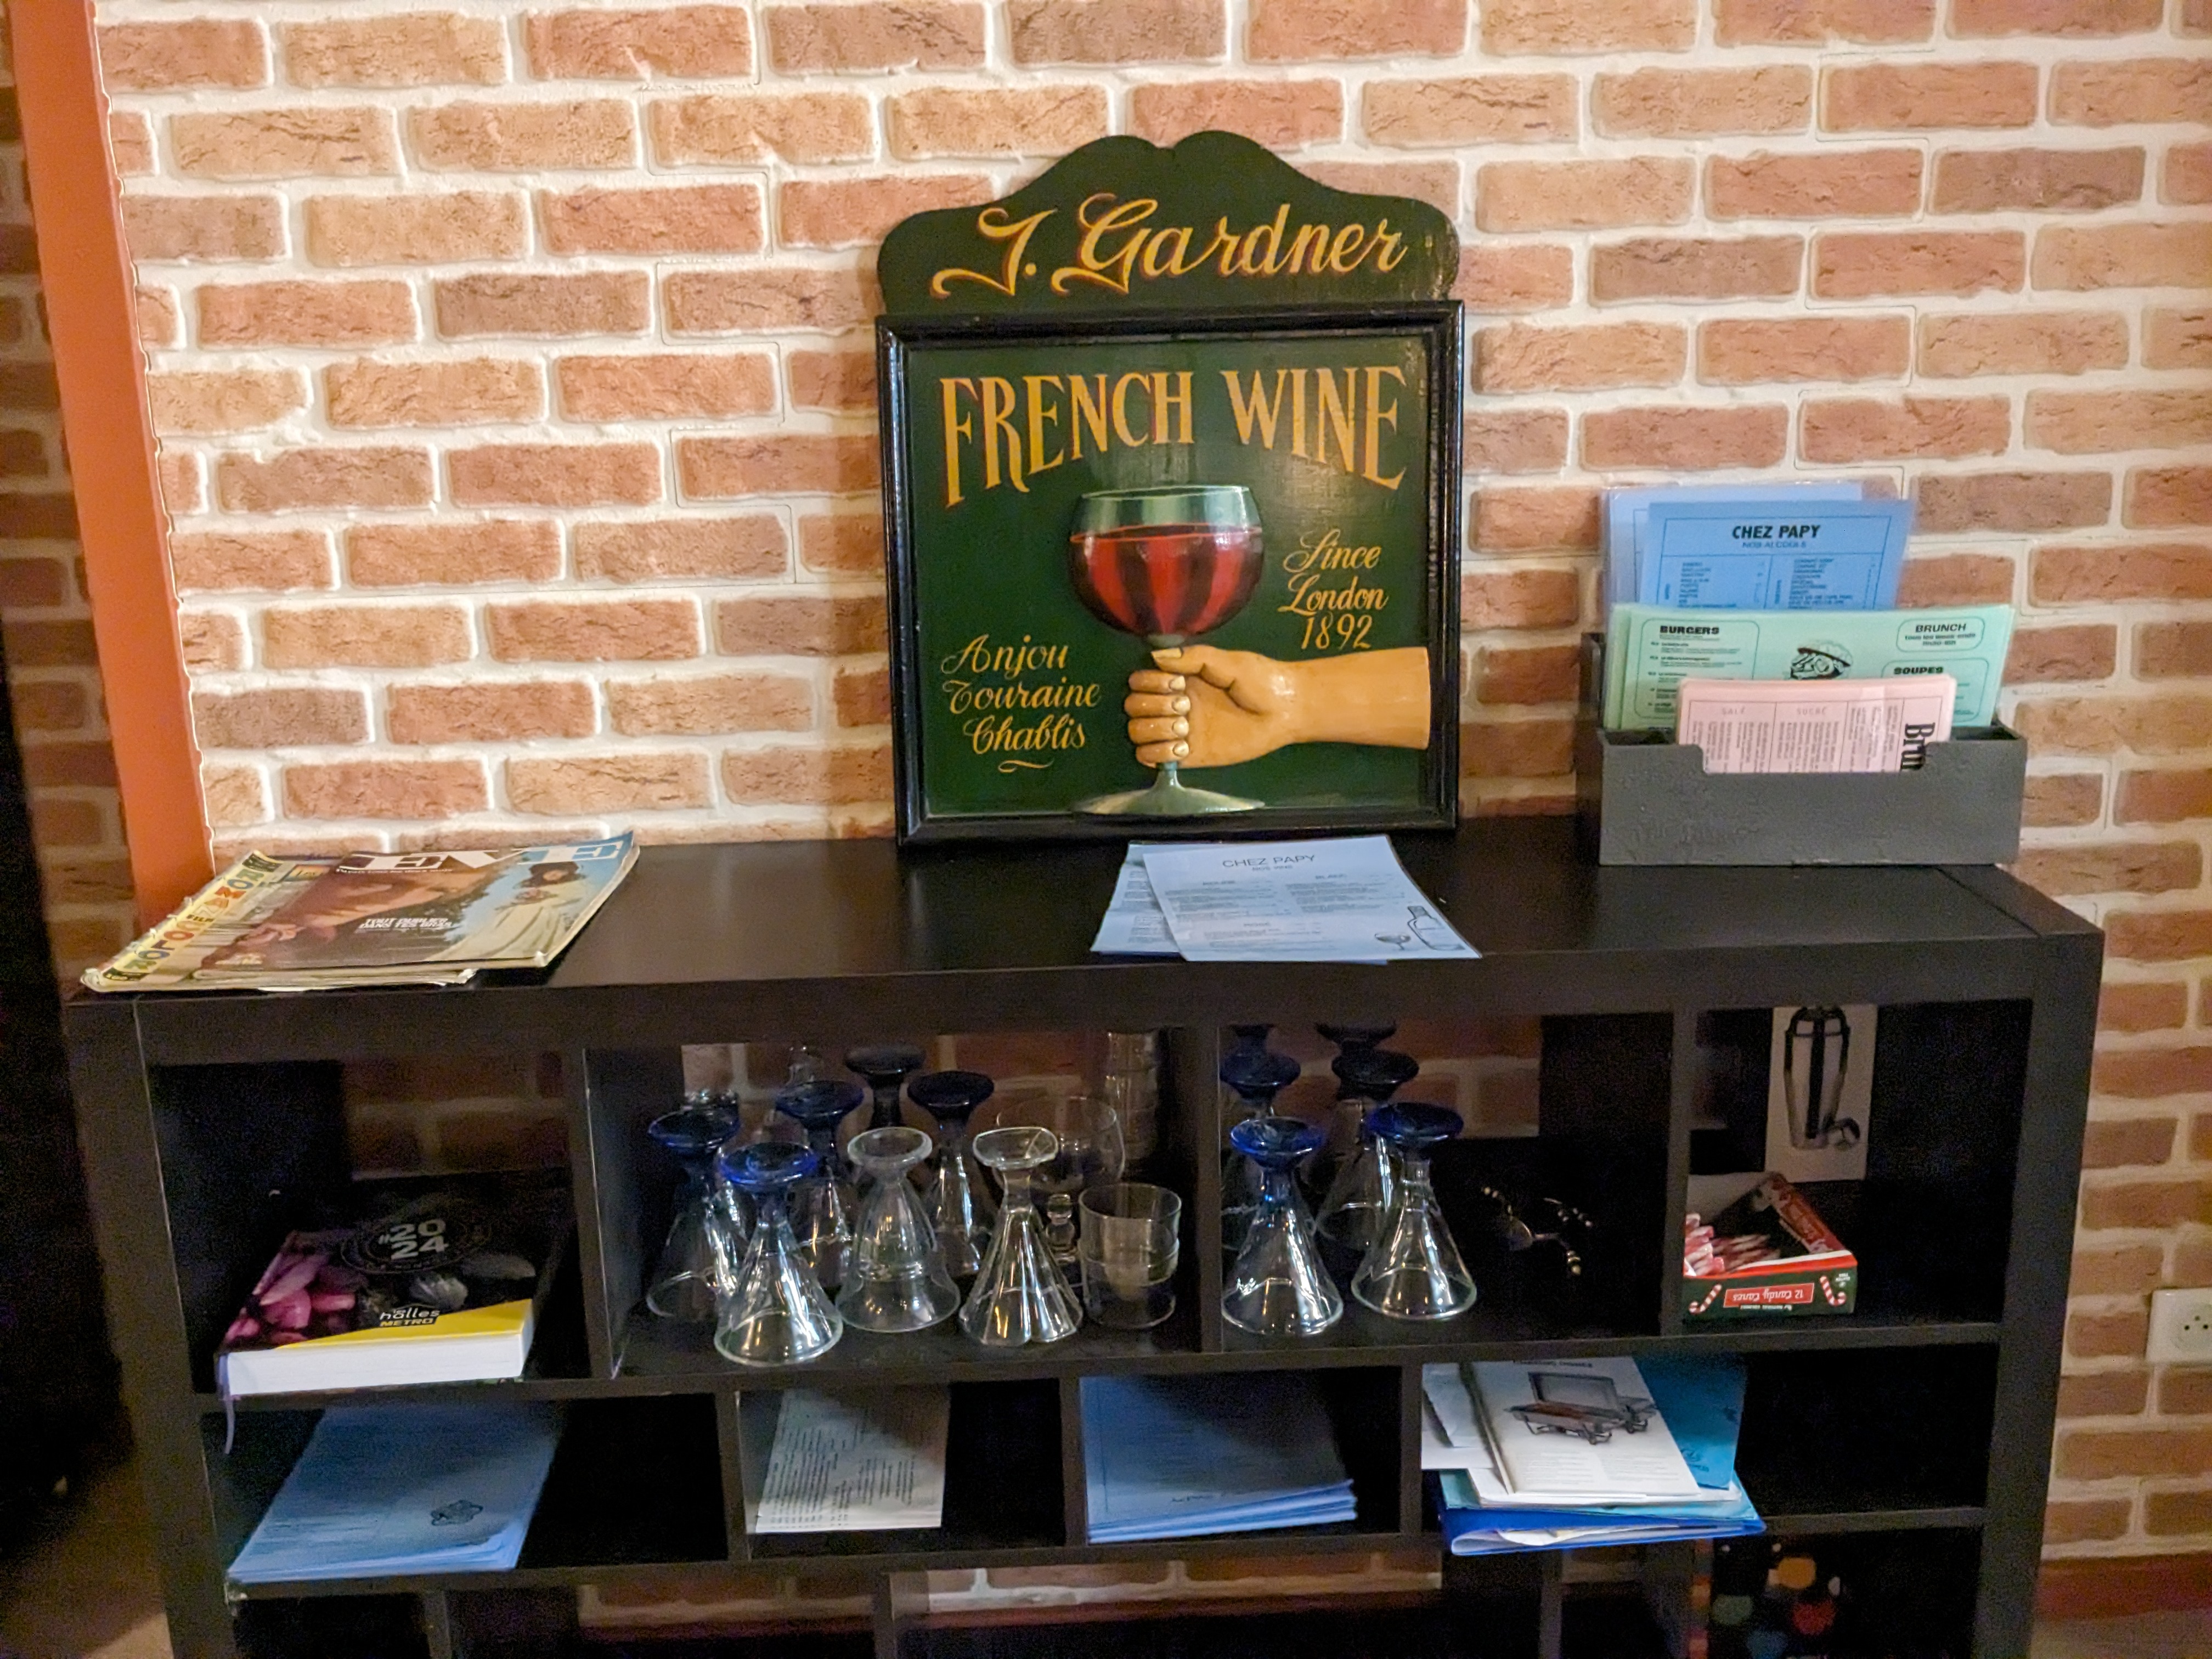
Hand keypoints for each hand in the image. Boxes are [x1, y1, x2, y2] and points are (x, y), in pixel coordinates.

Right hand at [1123, 645, 1305, 768]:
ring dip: (1154, 729)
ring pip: (1138, 733)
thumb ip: (1193, 658)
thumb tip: (1156, 656)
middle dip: (1152, 705)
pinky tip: (1182, 746)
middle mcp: (1174, 705)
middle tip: (1184, 704)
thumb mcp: (1229, 661)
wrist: (1285, 711)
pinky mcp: (1189, 757)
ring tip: (1184, 728)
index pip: (1139, 682)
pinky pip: (1154, 759)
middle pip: (1132, 708)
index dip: (1149, 683)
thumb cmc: (1261, 681)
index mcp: (1179, 680)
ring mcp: (1180, 732)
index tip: (1177, 683)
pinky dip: (1159, 753)